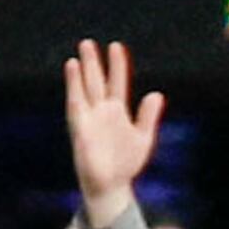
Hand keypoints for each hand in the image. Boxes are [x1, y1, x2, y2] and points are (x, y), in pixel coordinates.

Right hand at [64, 39, 166, 219]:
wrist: (111, 185)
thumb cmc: (126, 162)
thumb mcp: (143, 137)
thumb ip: (148, 116)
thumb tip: (156, 94)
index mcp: (117, 111)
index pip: (117, 83)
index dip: (117, 65)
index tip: (116, 47)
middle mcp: (101, 111)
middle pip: (96, 81)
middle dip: (94, 63)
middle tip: (88, 42)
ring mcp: (89, 118)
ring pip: (84, 89)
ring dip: (81, 72)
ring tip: (79, 53)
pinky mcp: (80, 126)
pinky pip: (76, 103)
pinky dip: (74, 87)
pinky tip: (72, 71)